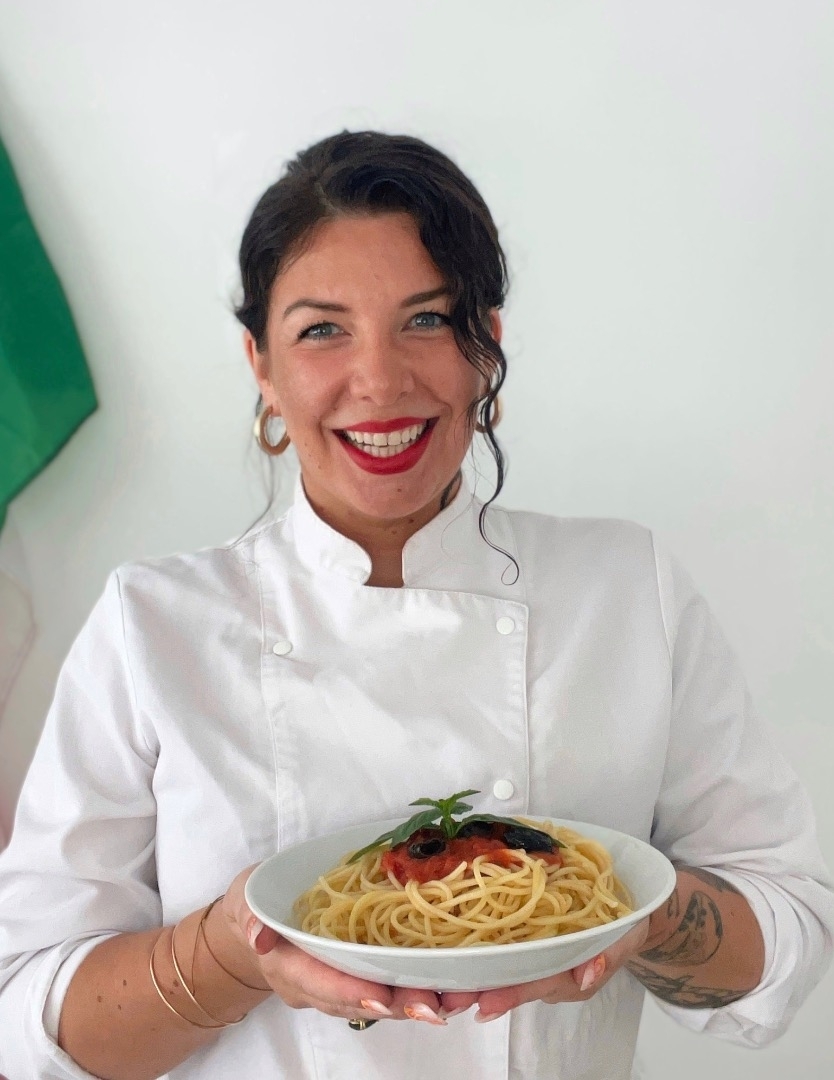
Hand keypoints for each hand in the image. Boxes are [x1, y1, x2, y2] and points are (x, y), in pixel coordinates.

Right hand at [217, 864, 447, 1025]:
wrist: (257, 918)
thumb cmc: (257, 900)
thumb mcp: (247, 897)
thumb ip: (252, 915)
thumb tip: (259, 933)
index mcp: (287, 965)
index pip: (320, 982)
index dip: (351, 990)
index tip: (383, 995)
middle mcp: (314, 985)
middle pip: (357, 1001)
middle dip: (397, 1004)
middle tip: (435, 1004)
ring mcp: (336, 985)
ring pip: (377, 1002)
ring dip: (415, 1003)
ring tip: (455, 999)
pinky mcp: (356, 975)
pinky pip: (386, 990)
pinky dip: (416, 990)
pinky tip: (449, 987)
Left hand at [440, 917, 650, 1021]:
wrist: (627, 914)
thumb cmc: (623, 924)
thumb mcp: (624, 936)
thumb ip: (607, 954)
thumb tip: (588, 971)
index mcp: (570, 975)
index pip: (537, 984)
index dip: (511, 994)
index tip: (483, 1005)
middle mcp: (549, 973)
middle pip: (512, 985)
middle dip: (481, 992)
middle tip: (448, 1000)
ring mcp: (538, 960)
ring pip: (504, 973)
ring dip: (474, 978)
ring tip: (442, 986)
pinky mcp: (529, 941)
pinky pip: (505, 953)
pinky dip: (481, 956)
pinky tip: (454, 953)